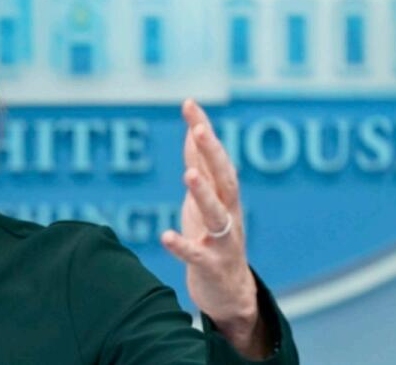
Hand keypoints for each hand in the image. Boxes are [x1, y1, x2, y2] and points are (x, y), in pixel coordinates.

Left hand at [160, 100, 268, 358]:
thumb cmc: (214, 237)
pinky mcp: (212, 265)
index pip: (215, 156)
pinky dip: (183, 245)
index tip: (189, 104)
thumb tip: (194, 127)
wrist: (230, 291)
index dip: (203, 130)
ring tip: (188, 174)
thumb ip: (201, 165)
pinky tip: (166, 236)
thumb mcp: (207, 198)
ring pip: (216, 213)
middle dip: (212, 153)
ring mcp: (223, 239)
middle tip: (199, 129)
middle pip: (224, 178)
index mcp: (225, 195)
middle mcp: (229, 212)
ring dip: (203, 193)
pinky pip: (197, 254)